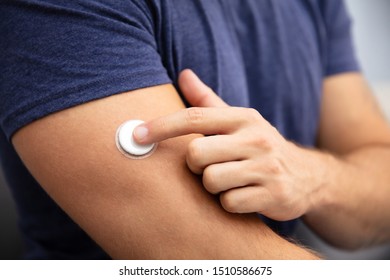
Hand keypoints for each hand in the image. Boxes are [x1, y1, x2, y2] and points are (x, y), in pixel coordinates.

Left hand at [134, 69, 325, 220]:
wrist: (306, 176)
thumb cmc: (259, 146)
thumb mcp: (238, 121)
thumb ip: (208, 101)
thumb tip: (183, 74)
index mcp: (243, 118)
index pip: (194, 117)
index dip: (162, 126)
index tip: (137, 135)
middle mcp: (256, 139)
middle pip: (196, 154)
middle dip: (196, 165)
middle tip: (210, 166)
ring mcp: (267, 167)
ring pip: (211, 181)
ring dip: (213, 186)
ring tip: (229, 181)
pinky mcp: (273, 195)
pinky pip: (229, 203)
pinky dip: (229, 203)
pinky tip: (242, 196)